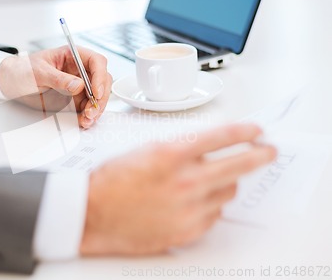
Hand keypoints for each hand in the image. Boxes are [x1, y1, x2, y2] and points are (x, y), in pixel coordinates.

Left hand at [0, 46, 111, 128]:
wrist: (12, 83)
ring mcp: (79, 85)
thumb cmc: (23, 70)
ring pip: (98, 96)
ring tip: (87, 119)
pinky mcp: (74, 99)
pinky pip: (87, 107)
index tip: (96, 93)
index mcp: (73, 56)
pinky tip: (84, 121)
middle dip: (100, 97)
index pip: (96, 62)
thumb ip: (58, 79)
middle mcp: (79, 70)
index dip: (100, 77)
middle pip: (102, 80)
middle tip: (91, 111)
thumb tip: (78, 86)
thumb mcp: (38, 72)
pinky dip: (88, 116)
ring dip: (96, 109)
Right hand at [80, 124, 276, 255]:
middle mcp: (184, 181)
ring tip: (213, 180)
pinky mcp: (187, 231)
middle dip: (259, 155)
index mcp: (171, 155)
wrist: (93, 213)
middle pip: (238, 166)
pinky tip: (195, 201)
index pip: (221, 137)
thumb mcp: (145, 151)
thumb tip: (207, 147)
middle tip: (268, 151)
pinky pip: (214, 215)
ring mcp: (188, 209)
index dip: (244, 131)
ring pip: (227, 192)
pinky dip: (210, 206)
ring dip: (225, 182)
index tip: (256, 130)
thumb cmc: (111, 181)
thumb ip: (179, 148)